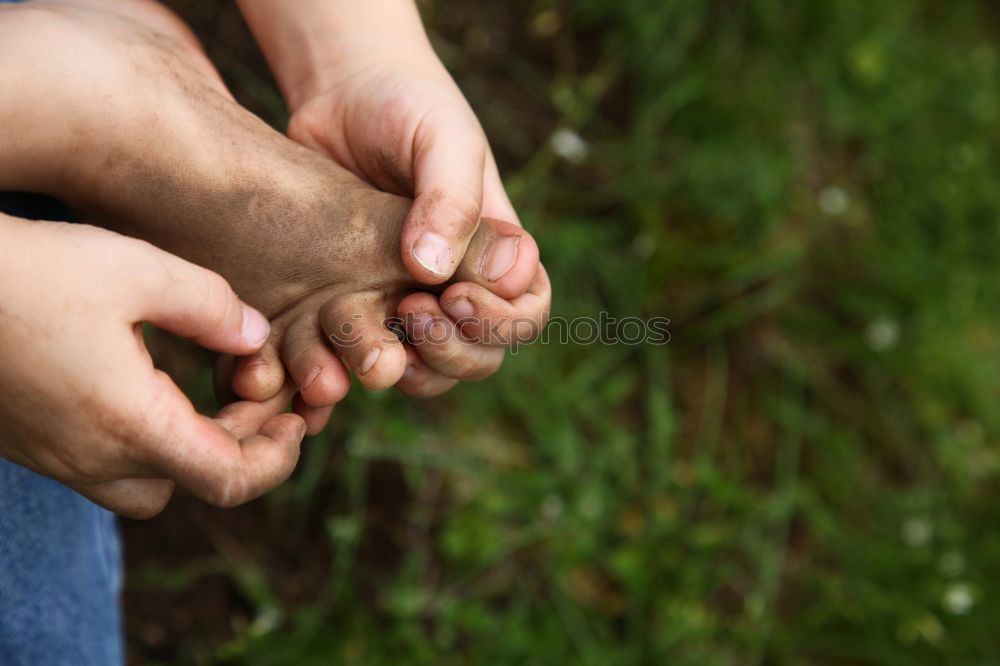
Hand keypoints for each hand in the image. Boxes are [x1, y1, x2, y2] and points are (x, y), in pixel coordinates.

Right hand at [0, 216, 305, 517]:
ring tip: (212, 389)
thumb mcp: (136, 270)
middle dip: (243, 444)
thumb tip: (256, 338)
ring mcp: (55, 457)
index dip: (279, 458)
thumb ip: (212, 307)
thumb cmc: (26, 271)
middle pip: (196, 482)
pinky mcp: (32, 442)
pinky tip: (153, 379)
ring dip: (194, 446)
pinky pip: (107, 462)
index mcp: (129, 425)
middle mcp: (91, 459)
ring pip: (150, 481)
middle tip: (260, 390)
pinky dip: (149, 435)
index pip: (230, 479)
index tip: (297, 416)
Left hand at [239, 0, 551, 396]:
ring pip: (431, 370)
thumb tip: (437, 274)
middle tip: (409, 315)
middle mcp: (460, 283)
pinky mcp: (360, 304)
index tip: (452, 293)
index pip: (528, 312)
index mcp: (498, 249)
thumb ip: (450, 201)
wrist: (340, 94)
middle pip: (482, 355)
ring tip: (378, 335)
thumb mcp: (441, 138)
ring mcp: (409, 298)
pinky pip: (371, 354)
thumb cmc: (407, 105)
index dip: (500, 321)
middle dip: (453, 352)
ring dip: (411, 368)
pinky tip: (335, 344)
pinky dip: (358, 362)